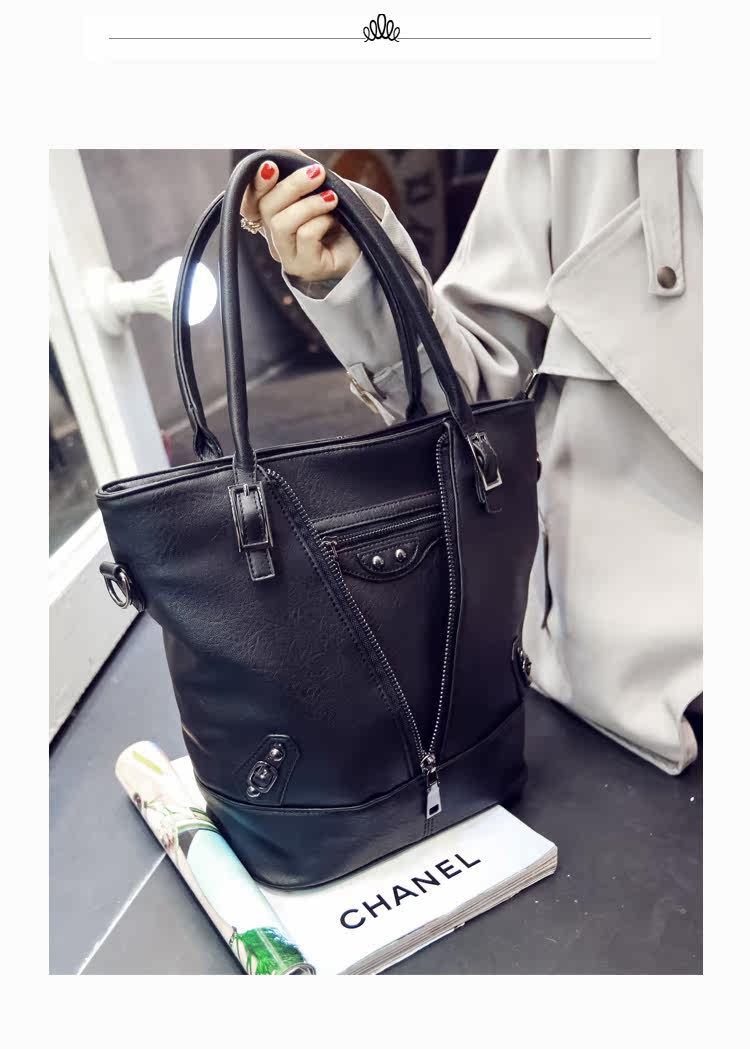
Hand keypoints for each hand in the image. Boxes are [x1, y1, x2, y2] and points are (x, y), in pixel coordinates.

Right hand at [240, 154, 359, 281]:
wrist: (366, 247)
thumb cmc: (339, 218)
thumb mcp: (317, 188)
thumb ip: (298, 168)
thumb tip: (282, 145)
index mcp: (273, 219)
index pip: (250, 203)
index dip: (255, 185)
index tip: (271, 166)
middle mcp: (276, 240)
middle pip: (267, 209)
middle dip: (292, 186)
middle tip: (318, 172)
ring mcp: (289, 256)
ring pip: (282, 224)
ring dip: (309, 204)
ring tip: (332, 198)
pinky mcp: (306, 266)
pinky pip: (305, 236)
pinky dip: (321, 221)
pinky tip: (334, 220)